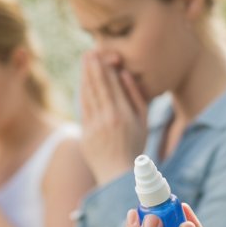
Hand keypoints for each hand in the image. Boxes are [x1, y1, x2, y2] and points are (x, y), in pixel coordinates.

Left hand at [79, 50, 147, 183]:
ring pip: (88, 95)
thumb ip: (136, 97)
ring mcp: (94, 126)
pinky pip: (83, 108)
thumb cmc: (135, 147)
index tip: (102, 55)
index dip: (106, 69)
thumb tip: (124, 75)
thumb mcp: (143, 122)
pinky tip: (82, 82)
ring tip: (85, 61)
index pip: (113, 86)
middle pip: (98, 87)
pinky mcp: (85, 132)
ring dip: (85, 76)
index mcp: (124, 115)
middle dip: (93, 68)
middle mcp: (108, 119)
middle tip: (89, 52)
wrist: (118, 174)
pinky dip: (82, 92)